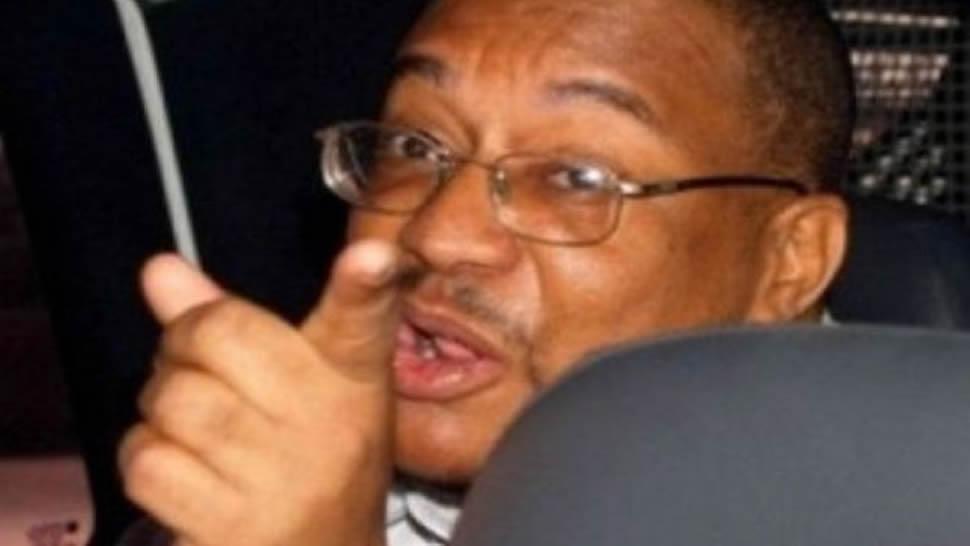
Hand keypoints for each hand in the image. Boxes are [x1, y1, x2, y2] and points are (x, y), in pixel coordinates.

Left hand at [118, 241, 402, 545]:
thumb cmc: (311, 460)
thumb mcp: (298, 386)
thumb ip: (229, 321)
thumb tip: (158, 269)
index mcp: (352, 377)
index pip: (360, 321)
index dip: (364, 283)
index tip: (374, 258)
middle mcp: (327, 425)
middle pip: (214, 336)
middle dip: (182, 346)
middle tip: (201, 371)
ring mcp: (284, 480)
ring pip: (172, 400)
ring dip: (161, 410)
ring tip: (196, 431)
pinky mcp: (237, 529)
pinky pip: (149, 462)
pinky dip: (148, 461)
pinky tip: (185, 474)